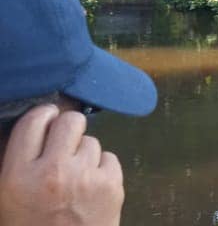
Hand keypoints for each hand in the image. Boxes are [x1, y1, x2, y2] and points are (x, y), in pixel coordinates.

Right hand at [0, 105, 123, 225]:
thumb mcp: (7, 198)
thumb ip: (19, 161)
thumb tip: (36, 125)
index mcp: (18, 176)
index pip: (33, 121)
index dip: (42, 116)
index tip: (47, 118)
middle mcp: (53, 171)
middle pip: (70, 121)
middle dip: (68, 129)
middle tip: (65, 144)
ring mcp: (86, 177)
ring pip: (92, 141)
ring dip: (85, 154)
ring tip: (75, 178)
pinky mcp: (112, 185)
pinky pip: (110, 157)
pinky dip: (103, 168)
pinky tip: (91, 187)